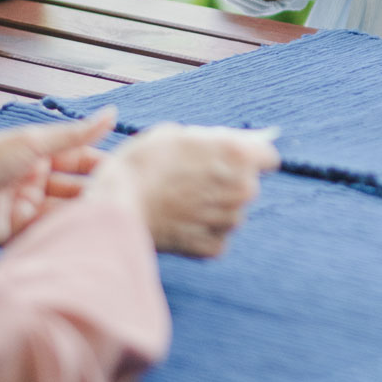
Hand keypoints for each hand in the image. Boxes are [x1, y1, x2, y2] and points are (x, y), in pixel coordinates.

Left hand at [0, 109, 116, 246]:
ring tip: (106, 213)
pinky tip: (82, 227)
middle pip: (74, 184)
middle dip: (94, 189)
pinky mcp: (17, 230)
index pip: (78, 157)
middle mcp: (34, 178)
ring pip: (64, 207)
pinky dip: (63, 226)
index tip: (126, 171)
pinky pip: (46, 228)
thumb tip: (112, 114)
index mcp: (36, 153)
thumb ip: (74, 134)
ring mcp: (25, 205)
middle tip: (122, 197)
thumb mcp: (32, 142)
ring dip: (81, 209)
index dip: (100, 163)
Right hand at [88, 123, 280, 257]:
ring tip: (179, 206)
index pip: (268, 158)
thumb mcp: (173, 135)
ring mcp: (229, 220)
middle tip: (192, 185)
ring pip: (232, 214)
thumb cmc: (139, 165)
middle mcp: (242, 188)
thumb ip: (207, 141)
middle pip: (247, 187)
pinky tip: (177, 225)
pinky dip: (201, 235)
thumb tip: (220, 144)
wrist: (114, 208)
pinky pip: (217, 238)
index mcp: (237, 154)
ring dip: (214, 211)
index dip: (249, 159)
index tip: (232, 163)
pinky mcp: (213, 247)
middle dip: (227, 185)